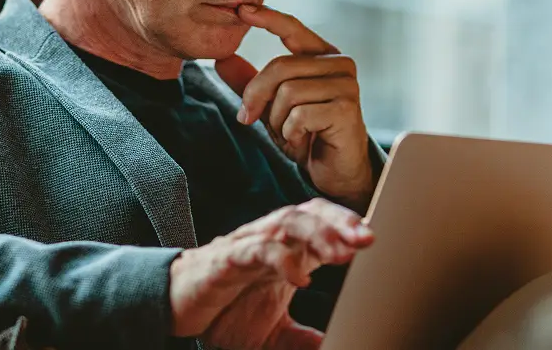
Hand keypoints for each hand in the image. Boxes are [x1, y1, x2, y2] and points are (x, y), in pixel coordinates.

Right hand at [169, 199, 373, 348]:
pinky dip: (279, 258)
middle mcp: (270, 241)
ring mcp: (248, 245)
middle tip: (368, 238)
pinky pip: (256, 249)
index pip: (322, 223)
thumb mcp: (274, 335)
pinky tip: (299, 276)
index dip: (348, 226)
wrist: (175, 311)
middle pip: (311, 214)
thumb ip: (303, 340)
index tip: (377, 240)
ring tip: (343, 252)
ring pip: (287, 222)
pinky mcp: (225, 259)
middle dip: (341, 223)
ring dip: (318, 233)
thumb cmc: (224, 313)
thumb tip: (336, 347)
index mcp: (286, 251)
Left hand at [216, 4, 374, 209]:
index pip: (292, 28)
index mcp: (322, 56)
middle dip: (256, 96)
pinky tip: (303, 141)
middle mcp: (339, 64)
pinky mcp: (347, 108)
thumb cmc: (307, 134)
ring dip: (277, 120)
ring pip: (288, 92)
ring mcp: (346, 85)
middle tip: (247, 119)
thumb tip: (222, 59)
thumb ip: (250, 83)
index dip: (267, 17)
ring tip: (289, 133)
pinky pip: (300, 114)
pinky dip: (291, 133)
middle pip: (280, 66)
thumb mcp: (271, 106)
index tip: (241, 10)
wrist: (334, 171)